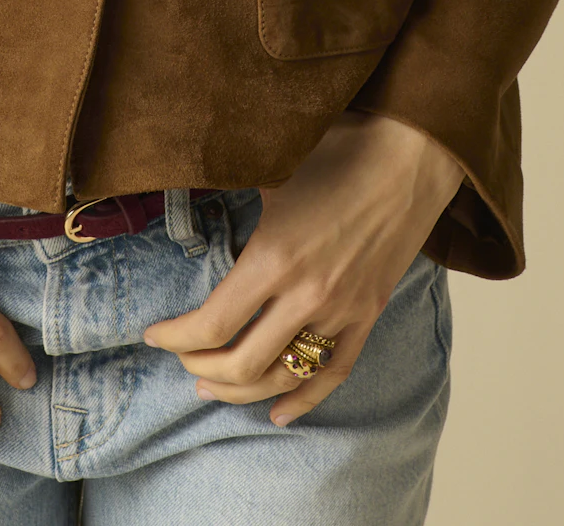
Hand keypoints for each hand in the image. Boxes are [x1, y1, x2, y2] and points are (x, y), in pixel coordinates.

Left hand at [143, 113, 462, 424]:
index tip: (153, 334)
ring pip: (285, 376)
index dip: (175, 338)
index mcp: (274, 257)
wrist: (409, 156)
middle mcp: (307, 294)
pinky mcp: (368, 315)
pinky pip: (334, 374)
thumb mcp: (270, 169)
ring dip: (242, 389)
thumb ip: (229, 188)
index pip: (213, 323)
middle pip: (242, 362)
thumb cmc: (335, 150)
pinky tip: (277, 413)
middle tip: (183, 359)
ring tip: (212, 386)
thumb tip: (187, 180)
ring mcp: (342, 311)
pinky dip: (304, 399)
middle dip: (202, 368)